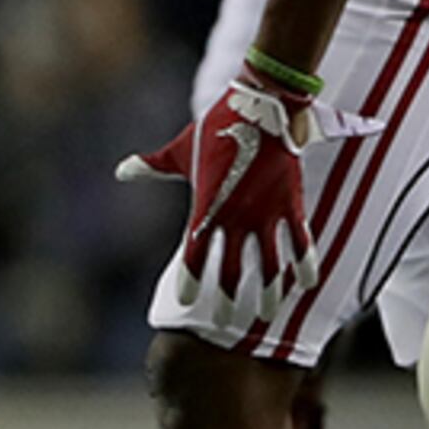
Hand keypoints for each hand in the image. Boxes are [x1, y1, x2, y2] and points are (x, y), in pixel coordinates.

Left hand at [119, 71, 329, 329]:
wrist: (258, 105)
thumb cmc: (215, 126)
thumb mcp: (179, 150)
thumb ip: (152, 165)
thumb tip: (121, 170)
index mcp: (205, 205)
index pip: (194, 252)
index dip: (191, 278)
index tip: (187, 301)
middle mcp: (234, 214)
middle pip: (230, 267)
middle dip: (227, 297)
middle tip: (224, 323)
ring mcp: (265, 210)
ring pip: (269, 262)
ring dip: (269, 290)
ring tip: (269, 315)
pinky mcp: (290, 201)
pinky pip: (301, 239)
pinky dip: (304, 261)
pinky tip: (306, 283)